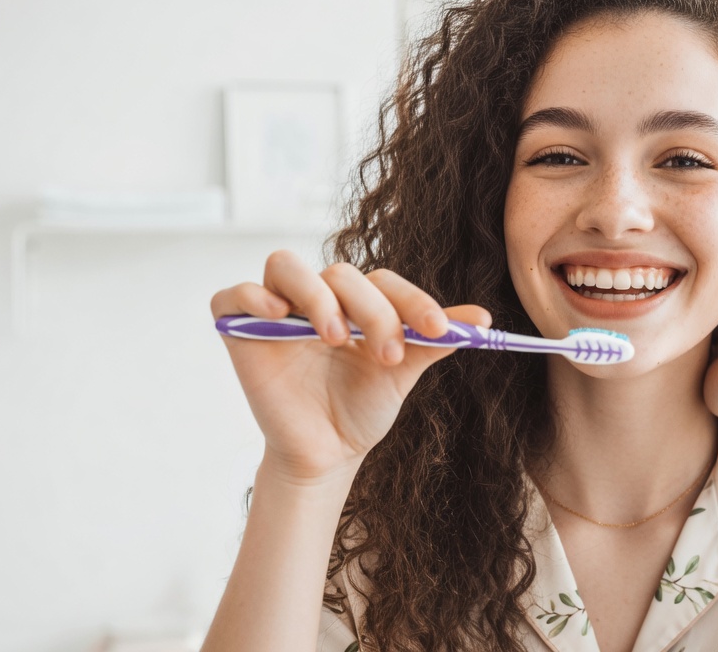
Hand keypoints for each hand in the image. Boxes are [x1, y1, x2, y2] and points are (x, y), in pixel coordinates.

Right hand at [210, 249, 489, 481]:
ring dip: (316, 297)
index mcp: (358, 300)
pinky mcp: (240, 329)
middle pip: (341, 274)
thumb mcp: (404, 371)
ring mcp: (276, 309)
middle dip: (371, 311)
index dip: (413, 300)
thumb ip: (435, 340)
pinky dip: (252, 297)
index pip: (384, 281)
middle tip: (388, 354)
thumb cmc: (363, 406)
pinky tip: (278, 317)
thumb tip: (483, 318)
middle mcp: (318, 296)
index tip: (440, 329)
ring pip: (286, 266)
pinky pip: (233, 295)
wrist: (328, 452)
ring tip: (337, 337)